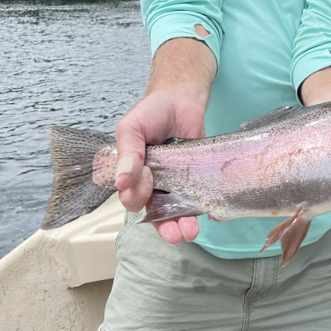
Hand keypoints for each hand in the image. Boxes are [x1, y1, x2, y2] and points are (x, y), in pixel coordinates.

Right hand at [114, 91, 205, 243]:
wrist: (181, 97)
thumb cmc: (151, 113)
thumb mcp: (131, 129)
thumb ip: (127, 154)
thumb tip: (121, 182)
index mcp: (133, 175)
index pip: (131, 198)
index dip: (138, 197)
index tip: (147, 179)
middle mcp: (153, 184)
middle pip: (155, 214)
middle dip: (164, 226)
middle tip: (174, 233)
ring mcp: (176, 182)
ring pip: (177, 212)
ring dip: (182, 224)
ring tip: (190, 232)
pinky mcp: (197, 177)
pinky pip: (199, 197)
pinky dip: (204, 209)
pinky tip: (209, 216)